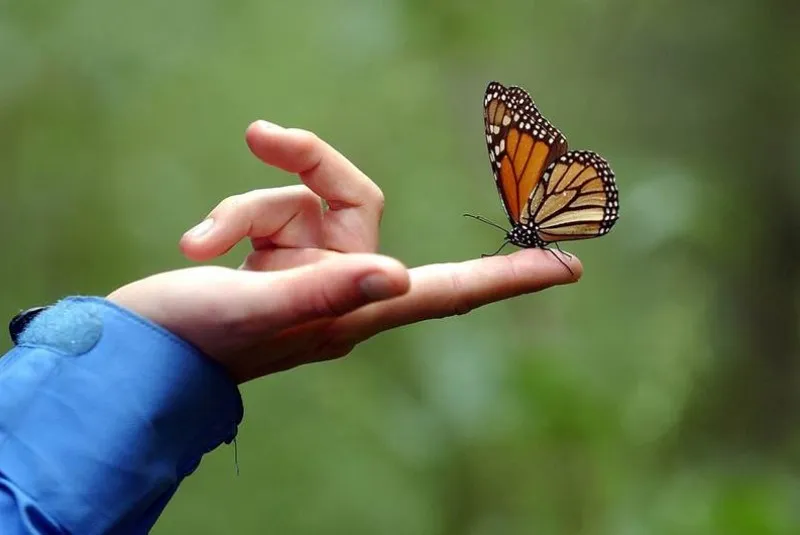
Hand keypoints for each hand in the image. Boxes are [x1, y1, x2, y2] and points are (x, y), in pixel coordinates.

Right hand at [107, 121, 581, 382]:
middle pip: (356, 197)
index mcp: (353, 311)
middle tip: (261, 132)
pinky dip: (226, 218)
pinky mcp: (272, 253)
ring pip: (298, 197)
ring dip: (242, 208)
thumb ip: (324, 292)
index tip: (567, 267)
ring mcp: (307, 268)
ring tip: (198, 246)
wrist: (141, 347)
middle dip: (308, 162)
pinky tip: (194, 247)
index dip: (508, 278)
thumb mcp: (253, 312)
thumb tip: (399, 276)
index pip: (449, 290)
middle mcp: (340, 286)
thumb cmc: (193, 341)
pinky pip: (264, 208)